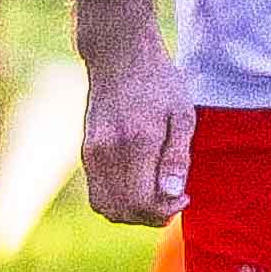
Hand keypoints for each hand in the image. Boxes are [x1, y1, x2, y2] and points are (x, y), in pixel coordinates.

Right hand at [79, 37, 193, 227]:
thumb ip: (177, 157)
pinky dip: (118, 200)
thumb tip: (173, 194)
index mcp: (136, 143)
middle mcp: (107, 152)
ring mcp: (92, 153)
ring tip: (155, 196)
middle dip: (151, 217)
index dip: (167, 210)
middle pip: (124, 212)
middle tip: (173, 200)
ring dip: (132, 213)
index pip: (144, 202)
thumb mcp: (182, 114)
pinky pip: (97, 193)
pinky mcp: (86, 151)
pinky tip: (138, 184)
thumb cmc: (158, 81)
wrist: (118, 54)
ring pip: (106, 208)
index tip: (184, 196)